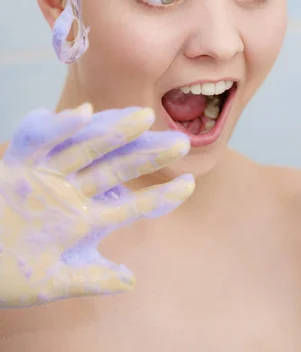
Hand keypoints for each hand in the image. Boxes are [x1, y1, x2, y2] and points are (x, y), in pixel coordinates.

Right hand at [0, 104, 193, 306]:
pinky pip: (40, 141)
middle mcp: (71, 190)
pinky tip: (83, 115)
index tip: (189, 184)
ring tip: (144, 118)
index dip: (159, 195)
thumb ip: (93, 276)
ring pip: (86, 148)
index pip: (131, 203)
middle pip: (116, 167)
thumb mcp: (56, 279)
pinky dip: (58, 127)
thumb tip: (131, 280)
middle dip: (147, 155)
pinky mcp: (19, 164)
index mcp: (84, 216)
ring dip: (114, 132)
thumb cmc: (12, 273)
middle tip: (181, 144)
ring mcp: (48, 174)